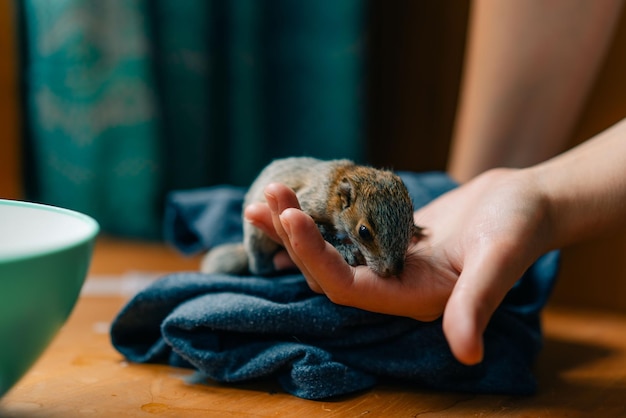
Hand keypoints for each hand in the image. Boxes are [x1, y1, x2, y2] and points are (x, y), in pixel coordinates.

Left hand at [245, 168, 551, 364]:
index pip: (347, 289)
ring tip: (265, 196)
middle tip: (266, 198)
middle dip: (293, 238)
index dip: (314, 258)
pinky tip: (292, 202)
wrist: (528, 203)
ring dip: (295, 227)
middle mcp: (394, 287)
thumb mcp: (501, 258)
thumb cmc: (521, 226)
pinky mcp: (387, 240)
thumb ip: (478, 303)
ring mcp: (388, 263)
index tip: (290, 217)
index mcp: (414, 298)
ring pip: (329, 253)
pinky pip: (343, 234)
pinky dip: (318, 218)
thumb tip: (466, 353)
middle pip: (327, 272)